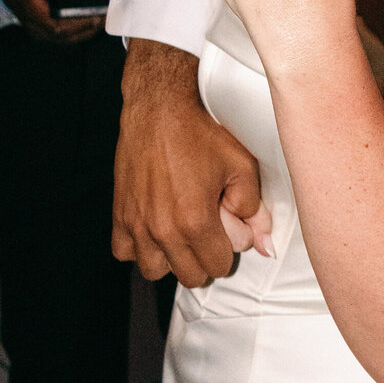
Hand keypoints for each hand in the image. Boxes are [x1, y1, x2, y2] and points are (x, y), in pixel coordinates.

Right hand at [0, 0, 104, 44]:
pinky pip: (63, 36)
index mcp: (33, 15)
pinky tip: (91, 25)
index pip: (57, 28)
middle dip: (87, 31)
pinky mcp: (44, 29)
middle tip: (105, 20)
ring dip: (84, 33)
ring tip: (102, 23)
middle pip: (64, 38)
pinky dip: (78, 32)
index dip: (78, 26)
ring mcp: (39, 31)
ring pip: (65, 40)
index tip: (96, 19)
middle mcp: (36, 28)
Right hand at [112, 39, 269, 287]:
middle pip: (189, 275)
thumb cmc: (202, 132)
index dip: (228, 249)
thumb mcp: (241, 167)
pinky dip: (139, 247)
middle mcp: (162, 229)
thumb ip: (255, 211)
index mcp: (195, 221)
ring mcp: (136, 223)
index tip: (228, 229)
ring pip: (154, 269)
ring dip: (171, 258)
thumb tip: (264, 245)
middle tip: (209, 230)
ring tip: (181, 231)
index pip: (217, 267)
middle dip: (204, 258)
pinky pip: (123, 251)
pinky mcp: (119, 212)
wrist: (160, 106)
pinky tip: (155, 227)